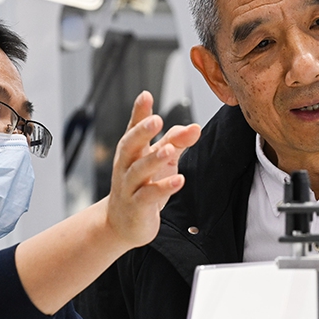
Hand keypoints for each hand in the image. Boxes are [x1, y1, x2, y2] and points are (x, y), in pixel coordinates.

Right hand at [106, 91, 199, 247]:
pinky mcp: (137, 207)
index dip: (139, 112)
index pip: (134, 127)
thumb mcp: (162, 160)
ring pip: (138, 171)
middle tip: (155, 120)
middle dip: (142, 132)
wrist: (123, 223)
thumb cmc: (143, 185)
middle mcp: (126, 166)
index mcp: (132, 150)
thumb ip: (177, 141)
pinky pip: (148, 196)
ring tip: (168, 150)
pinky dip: (163, 188)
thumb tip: (195, 127)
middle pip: (130, 145)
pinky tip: (178, 181)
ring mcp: (129, 187)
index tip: (145, 95)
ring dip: (153, 160)